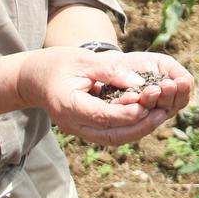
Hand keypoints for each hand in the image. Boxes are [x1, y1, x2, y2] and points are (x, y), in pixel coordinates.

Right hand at [16, 47, 192, 144]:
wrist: (35, 79)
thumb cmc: (58, 64)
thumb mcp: (82, 60)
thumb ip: (109, 70)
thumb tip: (139, 82)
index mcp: (69, 106)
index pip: (102, 116)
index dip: (126, 113)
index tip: (147, 104)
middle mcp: (74, 124)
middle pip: (111, 134)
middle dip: (139, 126)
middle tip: (163, 112)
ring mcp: (80, 129)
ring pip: (114, 138)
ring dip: (139, 129)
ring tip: (161, 115)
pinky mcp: (88, 128)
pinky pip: (112, 133)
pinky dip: (131, 128)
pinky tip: (148, 116)